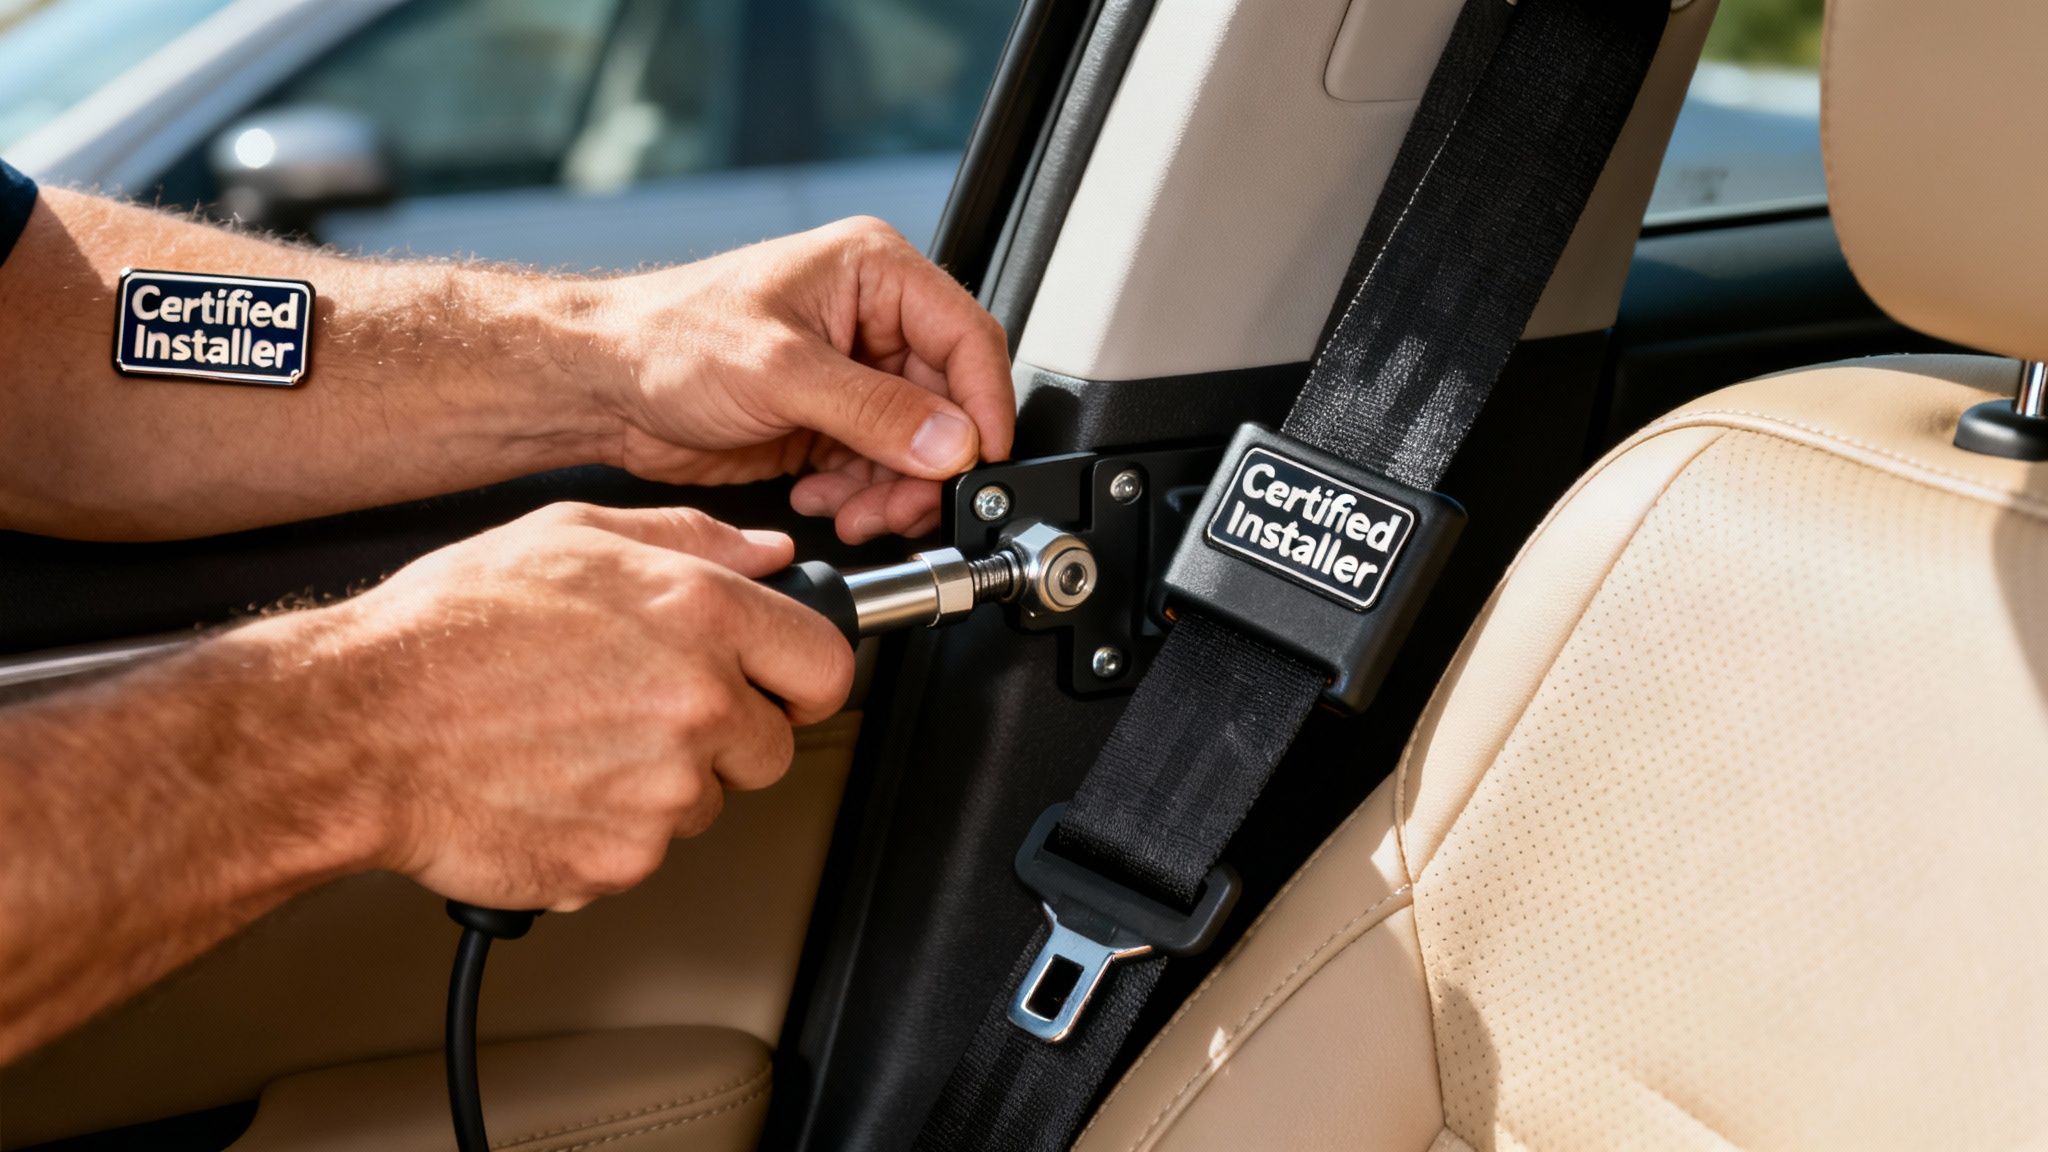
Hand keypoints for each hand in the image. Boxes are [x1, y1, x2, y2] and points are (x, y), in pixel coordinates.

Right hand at [305, 503, 853, 911]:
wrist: (358, 727)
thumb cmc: (447, 629)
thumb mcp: (572, 534)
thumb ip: (689, 540)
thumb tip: (766, 554)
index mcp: (697, 615)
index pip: (826, 664)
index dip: (806, 678)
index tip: (785, 686)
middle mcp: (695, 704)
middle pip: (774, 747)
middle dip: (727, 736)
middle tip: (644, 712)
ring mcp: (663, 792)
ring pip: (707, 803)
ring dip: (663, 783)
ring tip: (576, 740)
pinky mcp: (622, 860)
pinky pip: (647, 851)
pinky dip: (610, 829)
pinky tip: (553, 783)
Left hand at [593, 216, 1013, 543]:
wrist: (598, 385)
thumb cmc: (664, 338)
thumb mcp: (779, 371)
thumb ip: (874, 411)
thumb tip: (952, 442)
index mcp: (873, 271)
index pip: (967, 338)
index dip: (984, 407)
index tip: (980, 464)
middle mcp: (871, 317)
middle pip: (947, 404)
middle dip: (925, 466)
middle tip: (901, 507)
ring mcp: (851, 371)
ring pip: (916, 446)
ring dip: (890, 490)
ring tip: (850, 511)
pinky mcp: (828, 418)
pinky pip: (875, 468)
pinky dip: (858, 494)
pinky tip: (819, 496)